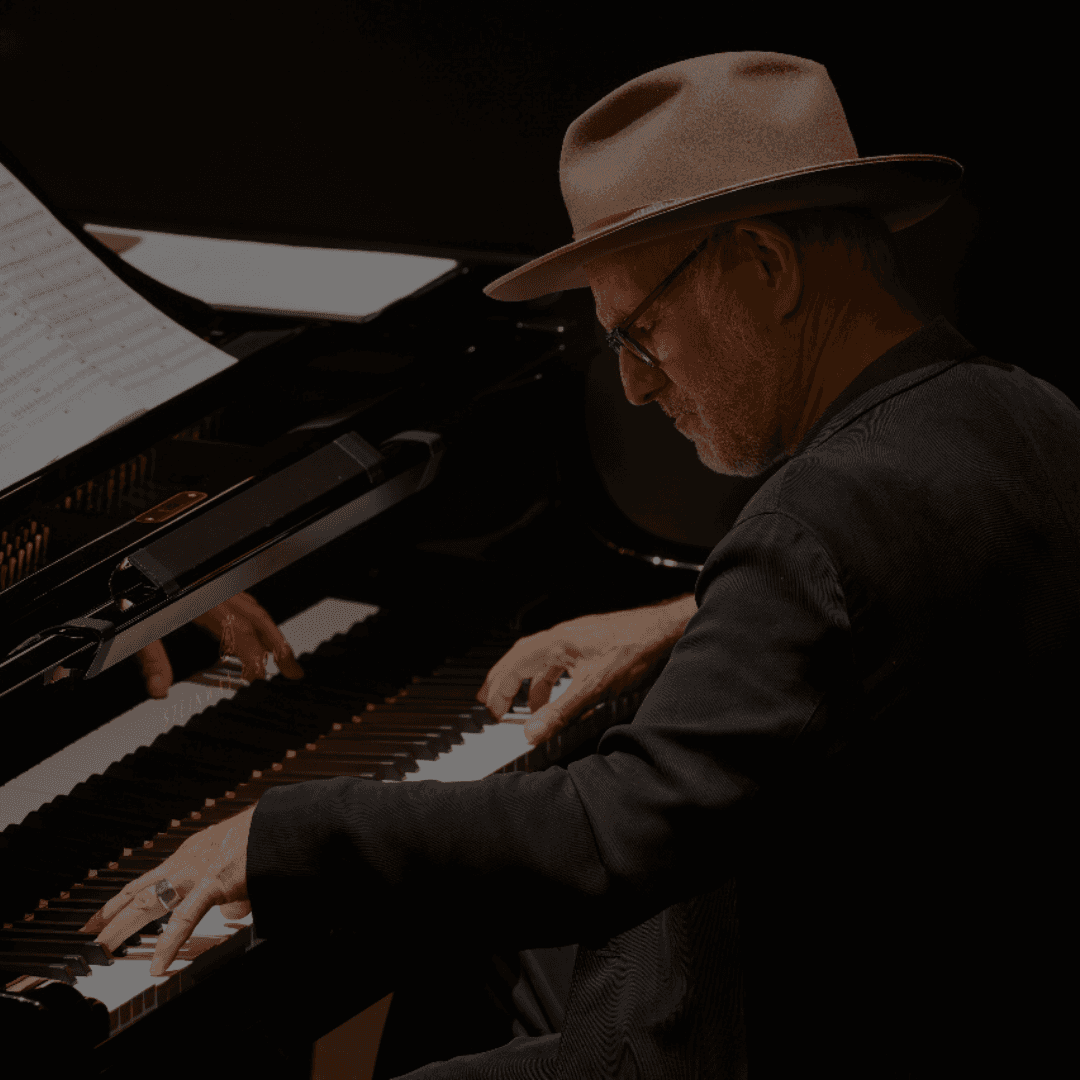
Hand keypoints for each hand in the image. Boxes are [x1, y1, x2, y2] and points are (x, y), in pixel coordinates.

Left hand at [80, 805, 254, 976]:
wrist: (287, 822)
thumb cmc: (269, 840)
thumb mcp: (244, 867)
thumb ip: (235, 893)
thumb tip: (232, 913)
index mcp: (194, 853)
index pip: (150, 877)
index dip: (125, 896)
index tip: (106, 913)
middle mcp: (188, 859)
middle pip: (140, 889)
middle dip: (112, 912)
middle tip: (89, 932)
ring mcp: (198, 870)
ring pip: (150, 901)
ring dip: (123, 925)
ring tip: (105, 946)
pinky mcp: (215, 882)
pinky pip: (185, 918)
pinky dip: (167, 943)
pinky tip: (157, 965)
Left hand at [137, 591, 303, 697]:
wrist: (119, 557)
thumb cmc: (125, 585)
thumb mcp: (133, 624)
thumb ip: (150, 658)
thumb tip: (159, 690)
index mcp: (201, 600)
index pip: (239, 633)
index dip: (253, 658)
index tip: (260, 680)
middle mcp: (213, 589)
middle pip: (258, 617)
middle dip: (279, 646)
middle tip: (293, 671)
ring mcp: (213, 583)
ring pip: (253, 606)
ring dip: (271, 632)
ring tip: (281, 654)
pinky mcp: (208, 580)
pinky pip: (241, 598)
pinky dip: (254, 617)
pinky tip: (251, 630)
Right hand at [477, 596, 694, 745]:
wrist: (659, 630)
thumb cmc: (630, 648)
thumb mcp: (593, 687)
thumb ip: (561, 712)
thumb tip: (533, 732)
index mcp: (553, 644)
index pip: (512, 667)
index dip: (498, 690)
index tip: (493, 713)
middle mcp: (558, 637)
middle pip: (518, 659)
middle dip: (502, 682)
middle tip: (491, 703)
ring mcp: (572, 638)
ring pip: (538, 660)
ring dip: (528, 685)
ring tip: (529, 711)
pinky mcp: (586, 643)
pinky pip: (556, 662)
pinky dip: (549, 680)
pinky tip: (559, 696)